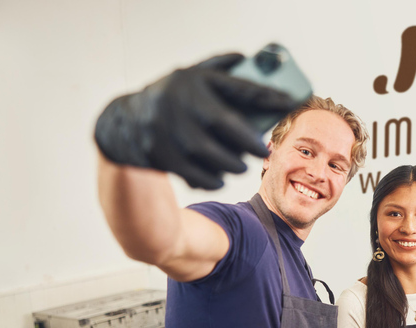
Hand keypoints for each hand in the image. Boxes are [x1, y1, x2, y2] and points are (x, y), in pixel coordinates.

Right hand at [94, 53, 298, 189]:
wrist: (126, 121)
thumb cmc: (171, 97)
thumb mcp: (191, 75)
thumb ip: (220, 67)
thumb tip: (250, 60)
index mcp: (195, 81)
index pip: (237, 88)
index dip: (267, 95)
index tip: (288, 102)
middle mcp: (181, 103)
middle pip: (223, 124)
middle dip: (249, 141)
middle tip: (264, 151)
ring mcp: (169, 131)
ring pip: (209, 153)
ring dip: (231, 163)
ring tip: (241, 165)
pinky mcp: (162, 155)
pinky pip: (194, 173)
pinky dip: (211, 179)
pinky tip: (220, 178)